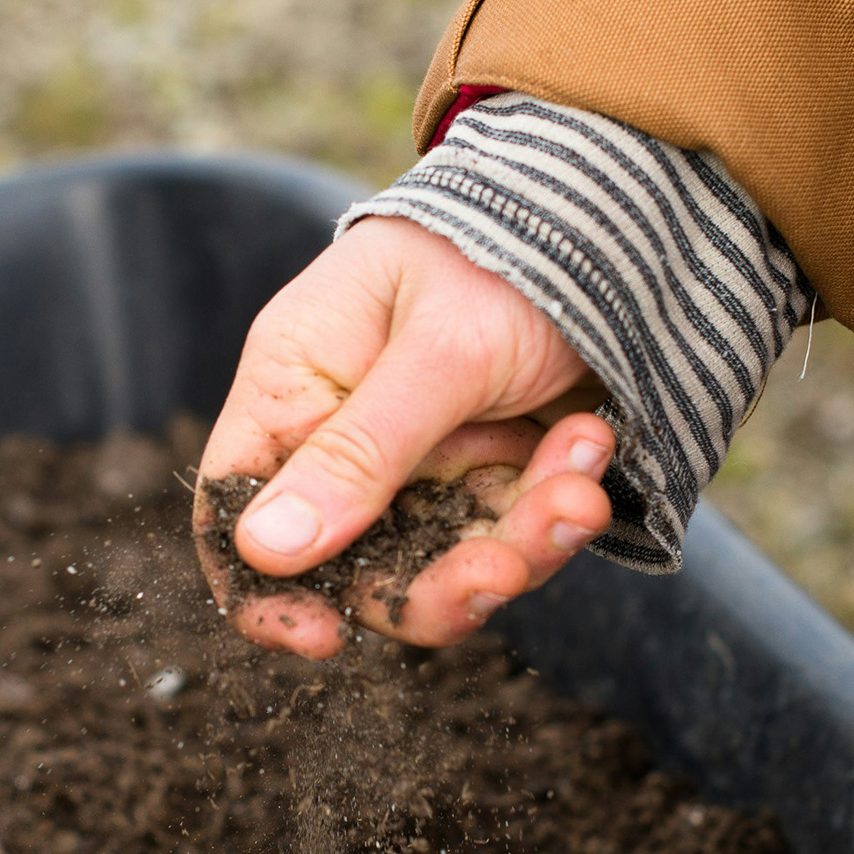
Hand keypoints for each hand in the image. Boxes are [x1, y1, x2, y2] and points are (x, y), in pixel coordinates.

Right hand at [192, 216, 615, 658]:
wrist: (615, 214)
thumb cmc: (500, 251)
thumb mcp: (436, 351)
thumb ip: (360, 451)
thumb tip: (264, 551)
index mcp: (295, 385)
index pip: (239, 508)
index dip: (264, 589)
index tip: (323, 639)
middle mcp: (347, 434)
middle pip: (358, 562)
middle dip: (438, 581)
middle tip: (505, 570)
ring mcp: (424, 460)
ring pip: (447, 560)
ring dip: (521, 542)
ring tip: (579, 493)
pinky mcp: (493, 471)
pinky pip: (513, 533)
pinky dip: (559, 503)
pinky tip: (590, 443)